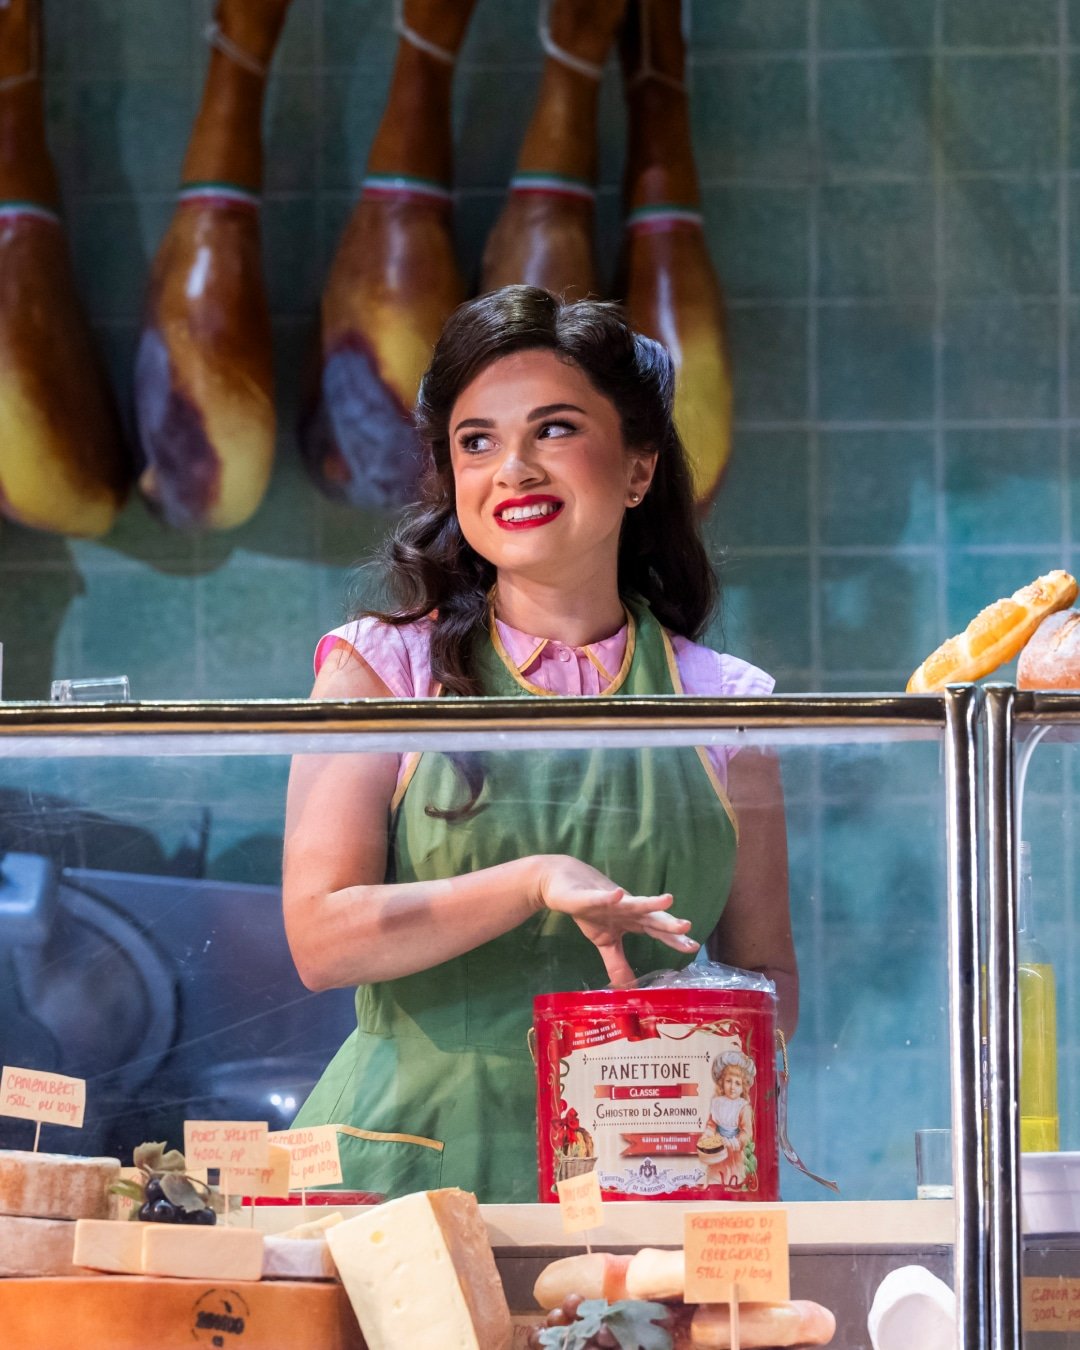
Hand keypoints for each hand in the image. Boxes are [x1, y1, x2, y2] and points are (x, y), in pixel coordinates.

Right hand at [533, 854, 698, 986]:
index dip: (674, 938)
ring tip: (667, 900)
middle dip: (668, 923)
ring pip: (633, 902)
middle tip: (686, 927)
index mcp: (632, 921)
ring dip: (650, 903)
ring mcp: (610, 901)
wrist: (561, 883)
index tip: (693, 947)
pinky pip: (599, 898)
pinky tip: (616, 895)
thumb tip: (630, 990)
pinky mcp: (588, 895)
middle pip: (651, 917)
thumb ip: (618, 964)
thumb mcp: (604, 943)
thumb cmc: (589, 910)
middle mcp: (627, 909)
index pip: (657, 931)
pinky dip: (608, 898)